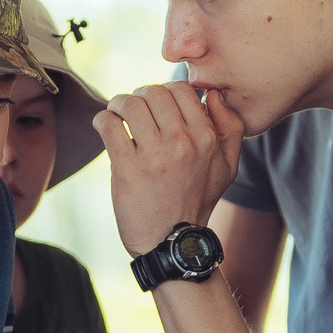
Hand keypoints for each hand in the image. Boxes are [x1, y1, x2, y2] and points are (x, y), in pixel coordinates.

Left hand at [94, 80, 243, 255]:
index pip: (181, 89)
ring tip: (117, 116)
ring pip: (130, 104)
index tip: (155, 105)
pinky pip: (109, 124)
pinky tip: (105, 128)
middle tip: (133, 110)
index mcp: (206, 138)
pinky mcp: (128, 167)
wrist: (172, 242)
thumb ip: (230, 127)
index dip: (164, 91)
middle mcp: (183, 142)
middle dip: (139, 95)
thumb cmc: (197, 201)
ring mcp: (155, 154)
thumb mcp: (227, 167)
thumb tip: (214, 94)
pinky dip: (103, 120)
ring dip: (118, 105)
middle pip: (153, 92)